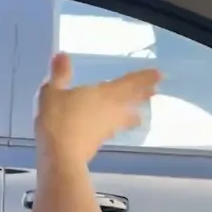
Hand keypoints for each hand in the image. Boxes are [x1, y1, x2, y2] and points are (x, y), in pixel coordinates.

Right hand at [35, 53, 160, 165]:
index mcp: (104, 94)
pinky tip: (114, 129)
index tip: (159, 75)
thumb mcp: (52, 93)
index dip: (144, 78)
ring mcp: (108, 127)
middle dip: (143, 94)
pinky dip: (117, 126)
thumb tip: (62, 55)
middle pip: (131, 100)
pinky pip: (114, 129)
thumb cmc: (58, 119)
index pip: (129, 83)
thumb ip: (60, 74)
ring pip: (125, 117)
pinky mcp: (101, 141)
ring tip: (140, 116)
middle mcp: (112, 109)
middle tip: (155, 91)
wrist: (61, 156)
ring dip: (134, 114)